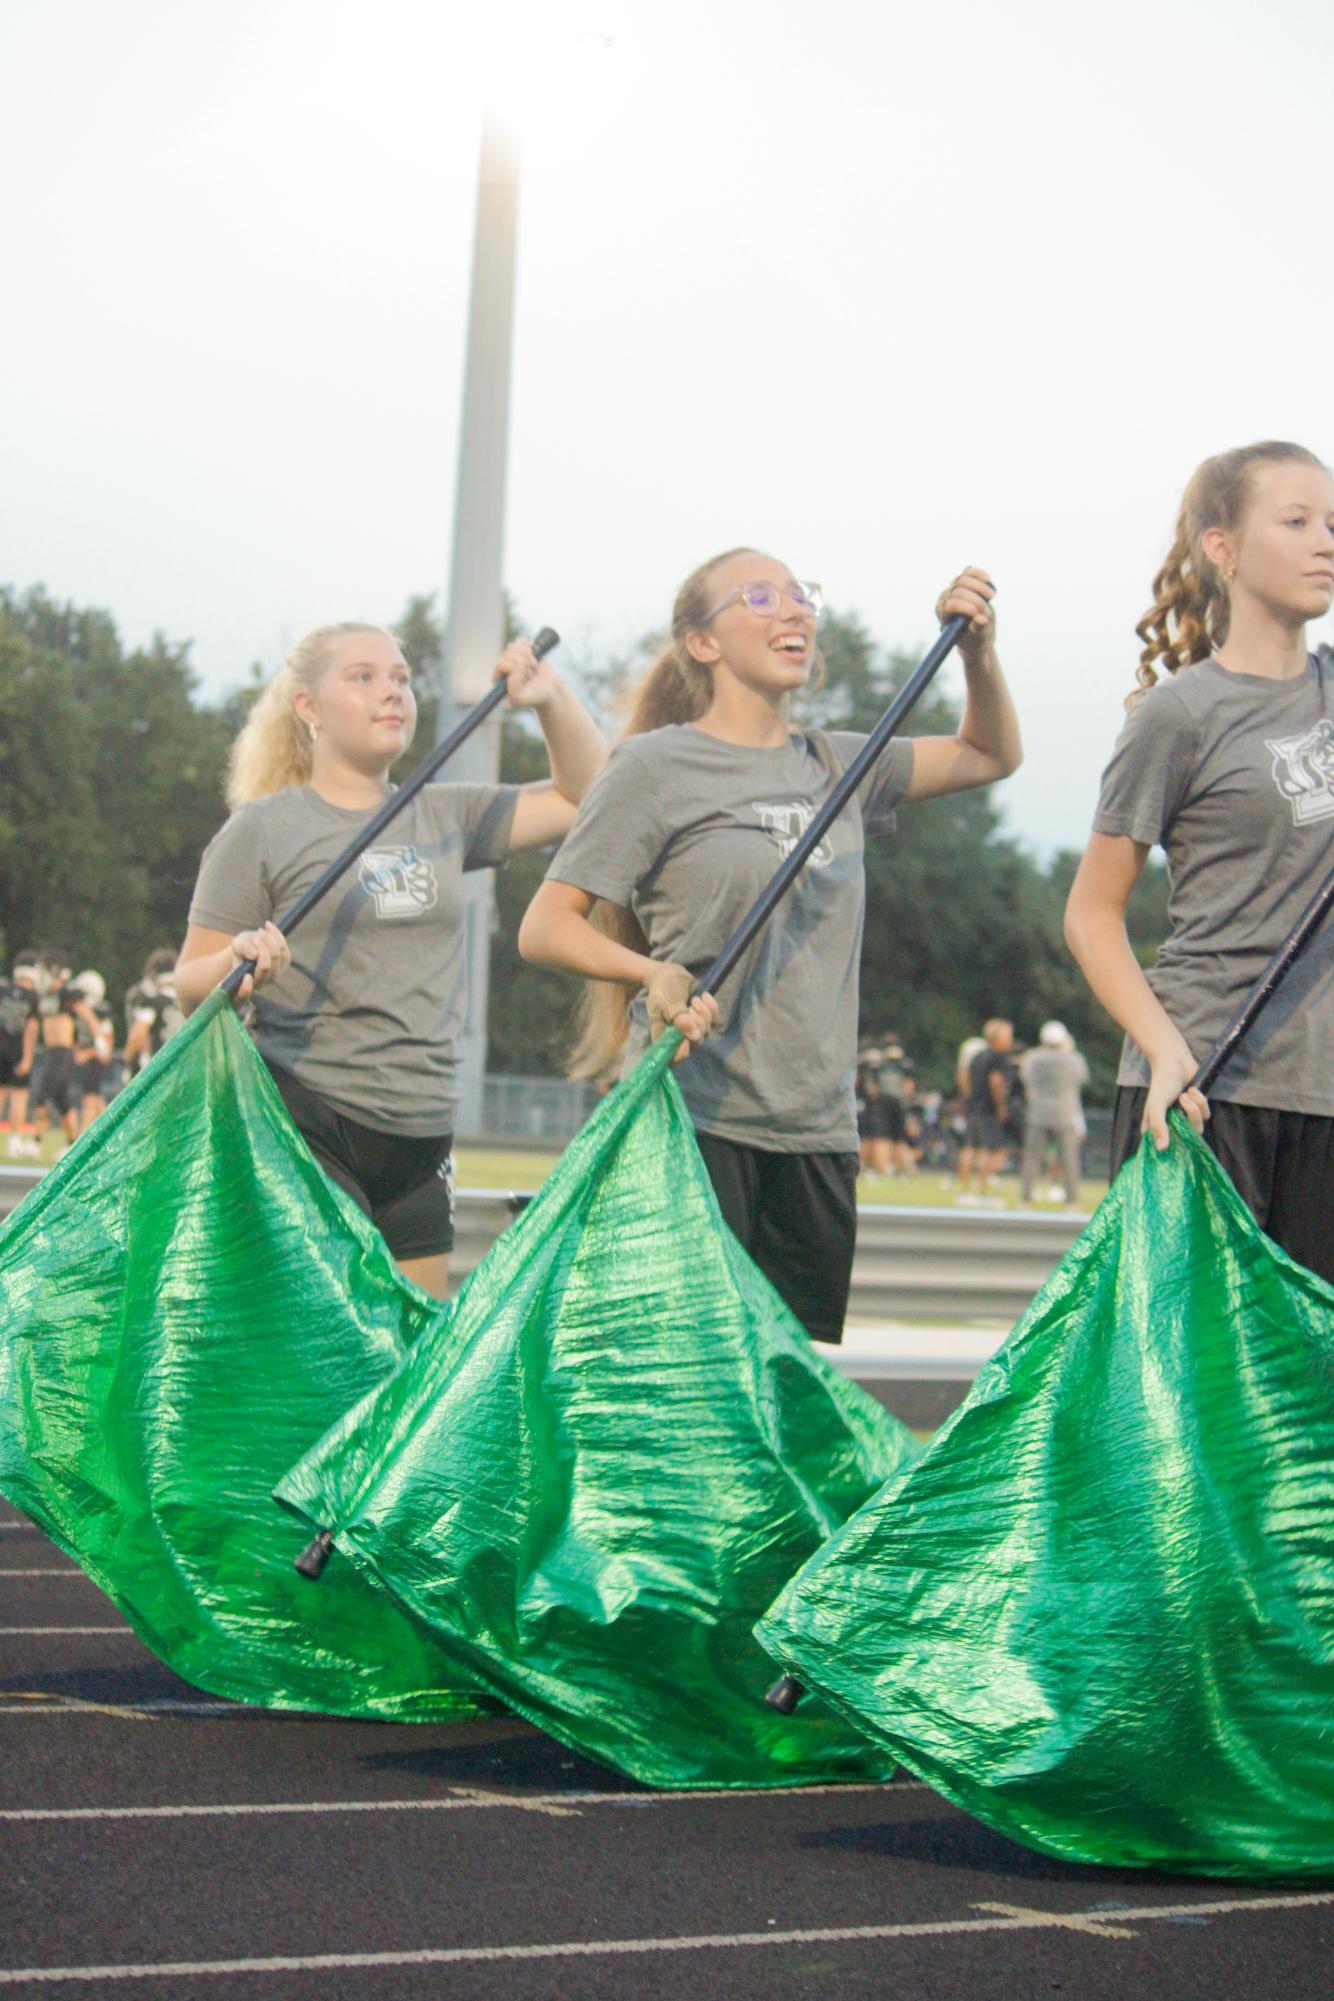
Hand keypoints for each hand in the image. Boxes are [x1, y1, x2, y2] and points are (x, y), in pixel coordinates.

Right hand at [227, 922, 289, 1001]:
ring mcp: (275, 975)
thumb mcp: (237, 945)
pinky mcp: (285, 965)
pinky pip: (285, 950)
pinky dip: (277, 936)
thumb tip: (254, 954)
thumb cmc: (241, 947)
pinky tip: (267, 925)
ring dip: (270, 940)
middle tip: (256, 936)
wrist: (250, 943)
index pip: (243, 995)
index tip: (246, 977)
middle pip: (265, 967)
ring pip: (277, 957)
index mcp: (244, 984)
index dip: (245, 990)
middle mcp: (261, 983)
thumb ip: (242, 948)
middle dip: (262, 948)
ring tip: (260, 931)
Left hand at [493, 637, 561, 711]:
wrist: (551, 689)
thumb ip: (512, 687)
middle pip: (507, 654)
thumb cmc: (535, 696)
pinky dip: (529, 646)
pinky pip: (520, 641)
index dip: (513, 666)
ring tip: (533, 665)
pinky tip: (534, 655)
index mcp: (499, 680)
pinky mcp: (522, 651)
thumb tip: (516, 667)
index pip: (500, 664)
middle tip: (530, 669)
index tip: (524, 674)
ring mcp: (512, 659)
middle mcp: (503, 669)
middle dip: (522, 660)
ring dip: (527, 654)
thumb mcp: (520, 698)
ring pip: (513, 647)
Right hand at [645, 963, 719, 1063]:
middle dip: (697, 1024)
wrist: (669, 974)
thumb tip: (694, 1036)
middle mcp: (679, 1036)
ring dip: (704, 1014)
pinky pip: (715, 1020)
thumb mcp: (666, 1003)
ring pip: (706, 1031)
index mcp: (664, 1037)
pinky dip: (712, 1007)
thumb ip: (679, 1019)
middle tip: (691, 1008)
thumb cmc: (662, 990)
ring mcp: (692, 1029)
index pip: (673, 1058)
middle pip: (695, 1043)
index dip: (681, 1053)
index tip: (686, 1039)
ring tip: (694, 1000)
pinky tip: (704, 996)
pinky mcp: (704, 1019)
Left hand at [936, 566, 996, 661]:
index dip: (966, 607)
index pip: (950, 604)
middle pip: (957, 590)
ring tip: (991, 597)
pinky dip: (979, 574)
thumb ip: (978, 629)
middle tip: (988, 611)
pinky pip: (969, 571)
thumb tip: (982, 620)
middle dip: (975, 600)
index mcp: (943, 614)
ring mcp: (953, 588)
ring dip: (979, 586)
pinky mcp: (963, 581)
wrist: (978, 632)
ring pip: (962, 578)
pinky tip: (987, 580)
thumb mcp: (978, 637)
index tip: (980, 613)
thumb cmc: (975, 638)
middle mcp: (945, 599)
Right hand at [1142, 1033, 1209, 1150]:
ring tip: (1185, 1093)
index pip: (1164, 1148)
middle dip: (1189, 1118)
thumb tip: (1161, 1149)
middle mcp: (1171, 1124)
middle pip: (1187, 1138)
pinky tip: (1192, 1089)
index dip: (1171, 1151)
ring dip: (1194, 1106)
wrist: (1174, 1061)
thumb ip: (1159, 1126)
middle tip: (1182, 1101)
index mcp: (1157, 1126)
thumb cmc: (1161, 1083)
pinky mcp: (1198, 1108)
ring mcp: (1185, 1117)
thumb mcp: (1156, 1106)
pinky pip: (1206, 1114)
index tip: (1178, 1151)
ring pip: (1198, 1125)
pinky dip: (1200, 1101)